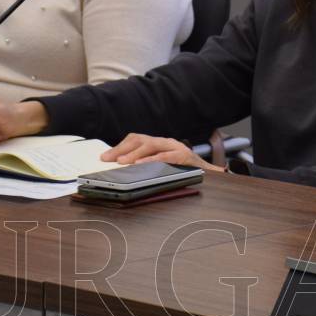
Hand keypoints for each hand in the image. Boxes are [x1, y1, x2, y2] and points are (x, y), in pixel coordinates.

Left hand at [100, 133, 224, 172]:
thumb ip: (146, 166)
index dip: (119, 147)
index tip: (105, 158)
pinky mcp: (185, 157)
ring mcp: (176, 148)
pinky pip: (165, 157)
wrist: (211, 176)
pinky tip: (141, 166)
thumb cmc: (185, 173)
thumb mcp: (163, 168)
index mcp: (160, 144)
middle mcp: (167, 142)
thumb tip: (121, 170)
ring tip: (122, 162)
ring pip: (151, 145)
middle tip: (108, 160)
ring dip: (134, 154)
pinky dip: (152, 161)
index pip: (136, 139)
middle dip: (122, 149)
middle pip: (140, 139)